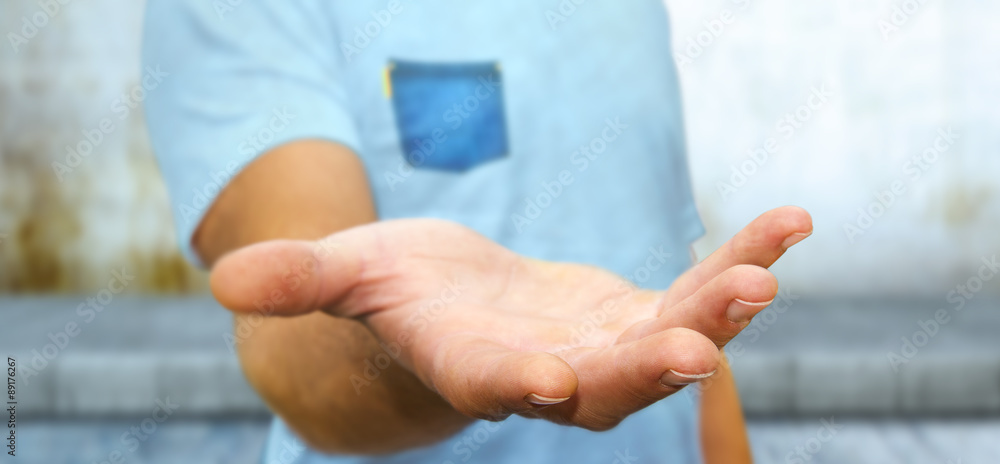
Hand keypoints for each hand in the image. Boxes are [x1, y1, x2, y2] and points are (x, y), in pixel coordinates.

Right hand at [211, 206, 810, 429]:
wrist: (458, 306)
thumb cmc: (396, 293)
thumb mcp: (350, 277)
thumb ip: (302, 282)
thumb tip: (221, 282)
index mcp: (472, 366)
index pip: (492, 385)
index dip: (516, 385)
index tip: (550, 382)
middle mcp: (547, 371)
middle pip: (602, 382)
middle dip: (649, 365)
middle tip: (700, 346)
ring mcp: (603, 346)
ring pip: (668, 336)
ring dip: (718, 309)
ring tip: (765, 268)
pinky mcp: (638, 314)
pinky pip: (699, 291)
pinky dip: (742, 261)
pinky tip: (788, 226)